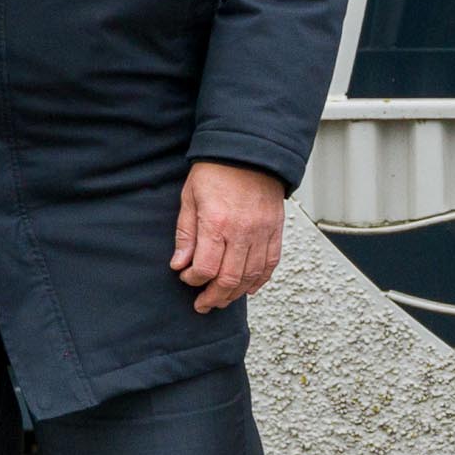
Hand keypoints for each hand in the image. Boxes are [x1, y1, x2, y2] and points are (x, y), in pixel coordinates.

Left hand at [174, 161, 287, 312]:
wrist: (250, 151)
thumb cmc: (217, 170)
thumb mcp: (190, 198)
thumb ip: (185, 234)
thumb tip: (179, 264)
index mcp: (217, 223)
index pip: (205, 268)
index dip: (193, 279)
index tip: (186, 277)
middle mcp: (242, 232)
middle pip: (229, 280)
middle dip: (213, 297)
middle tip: (203, 304)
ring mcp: (262, 233)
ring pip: (251, 277)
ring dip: (235, 294)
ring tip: (222, 299)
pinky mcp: (275, 231)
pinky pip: (270, 264)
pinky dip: (260, 280)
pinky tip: (248, 288)